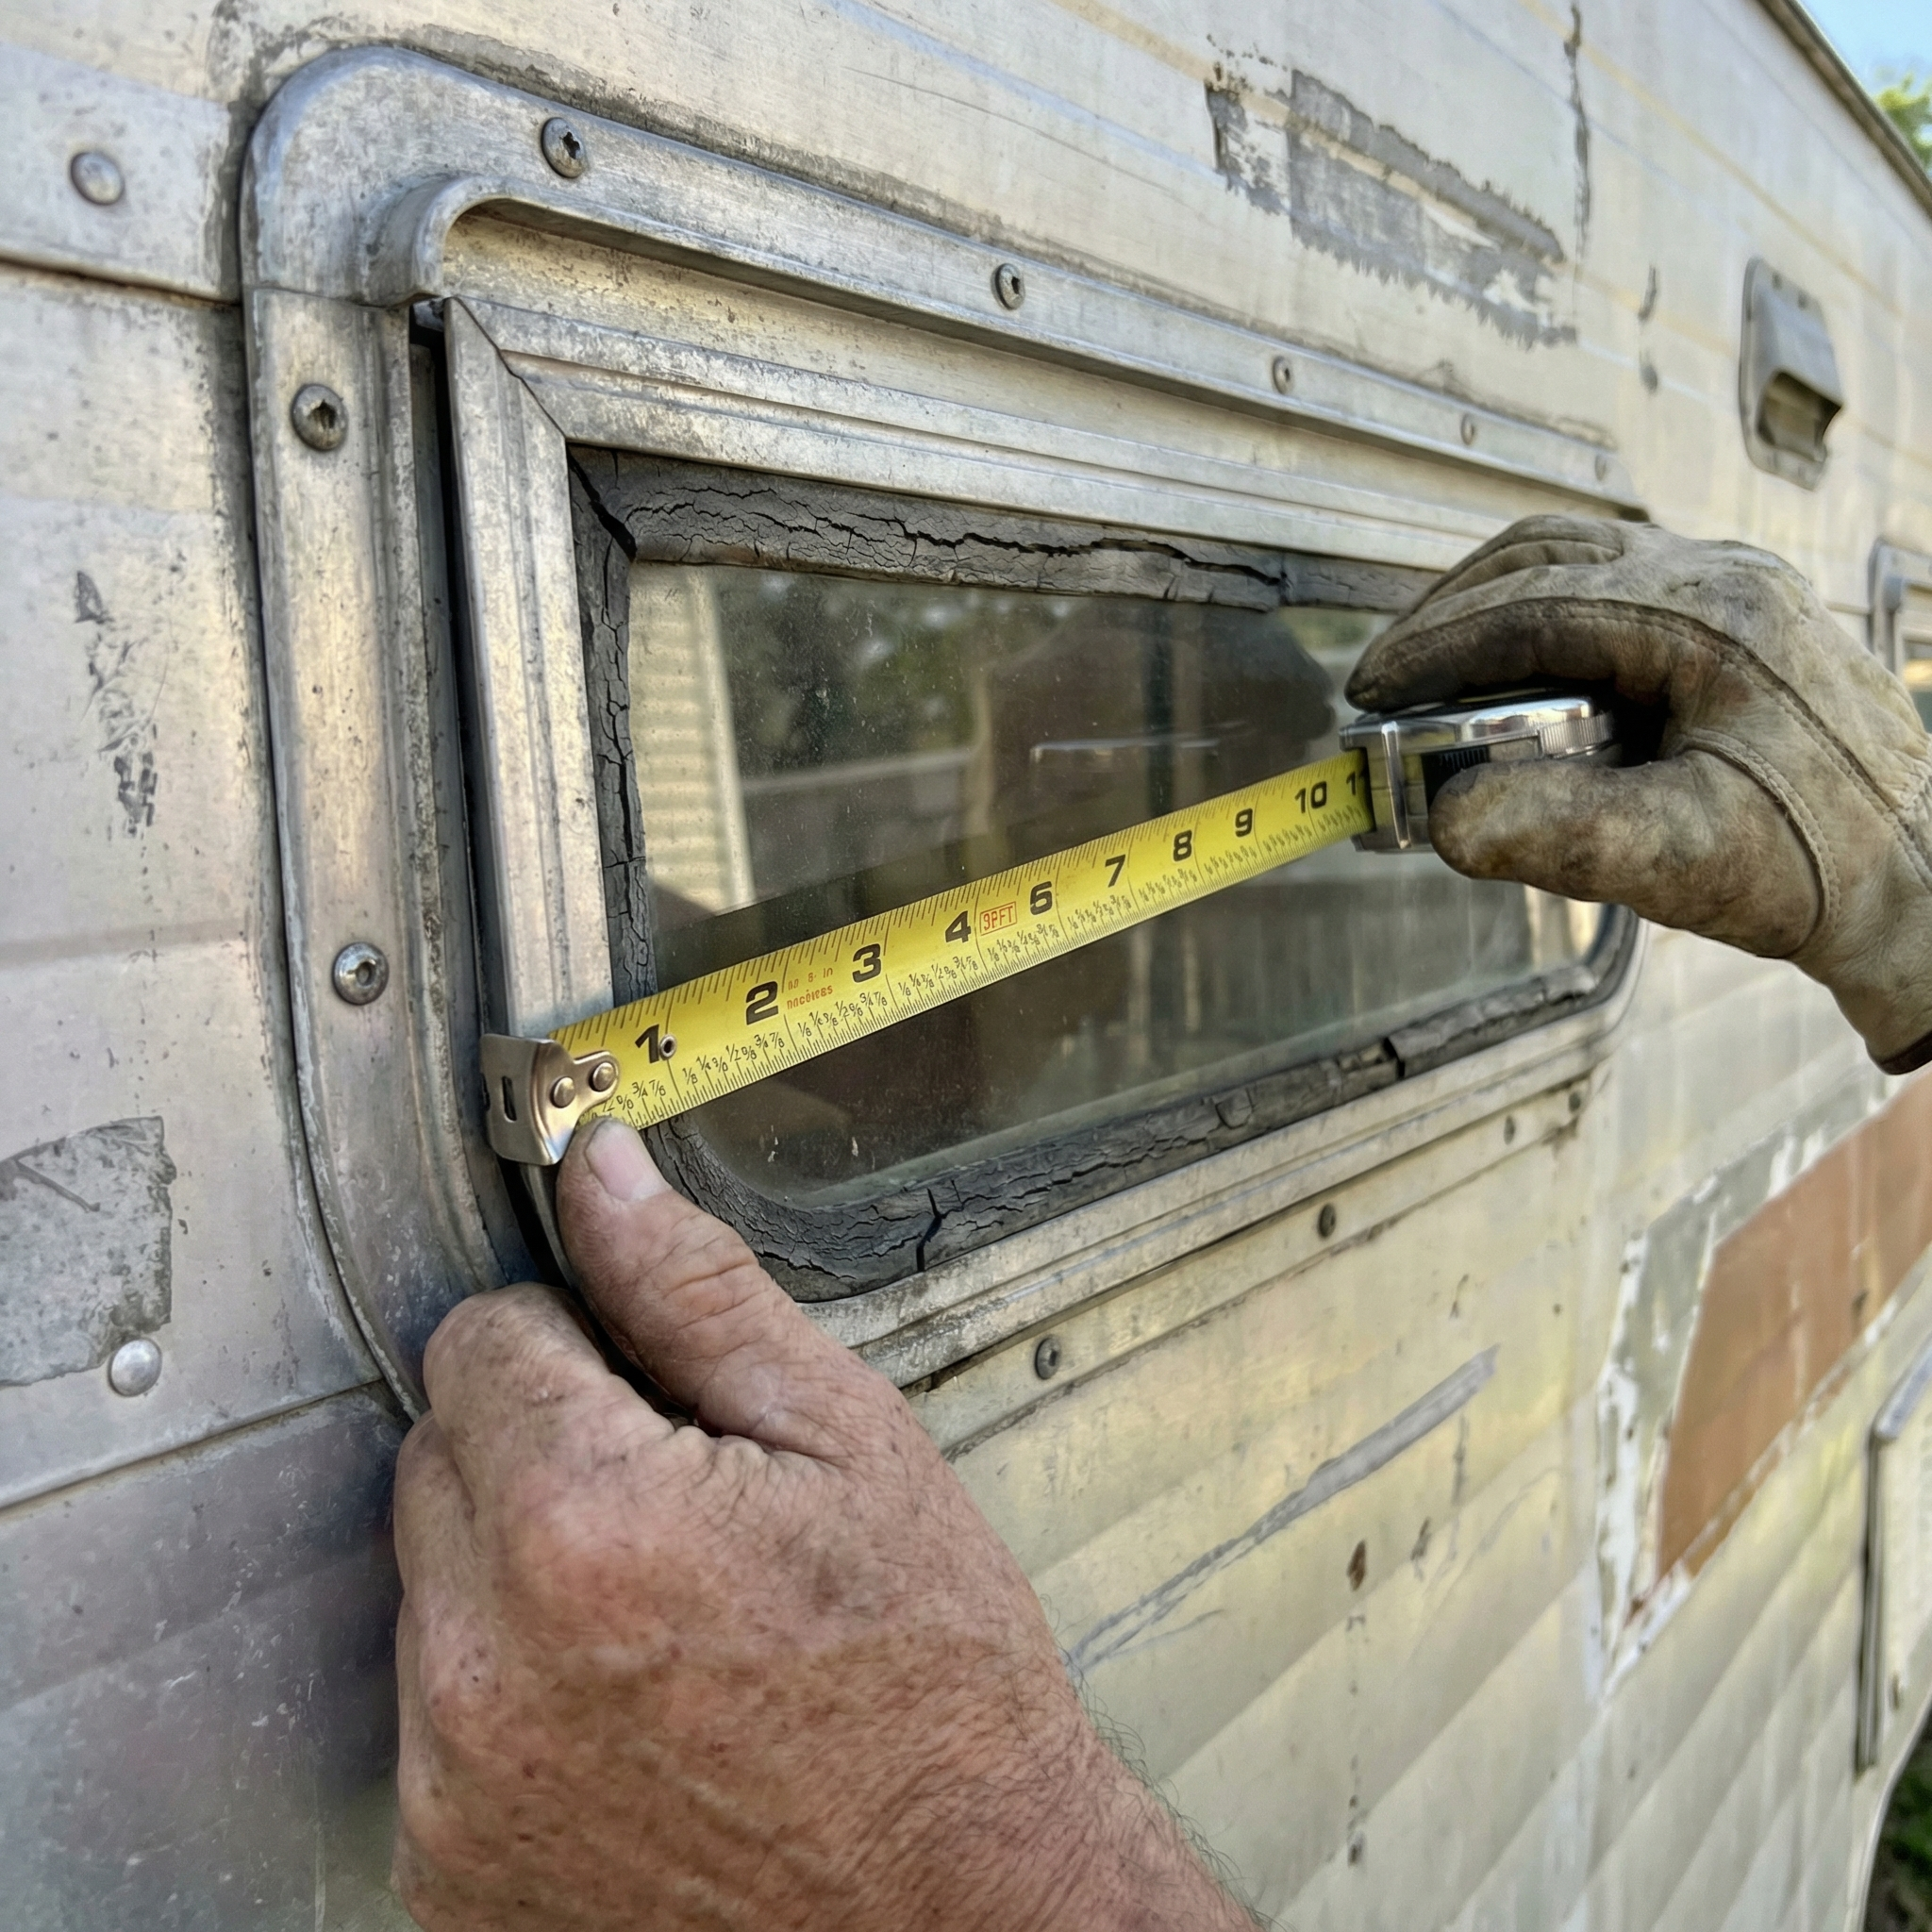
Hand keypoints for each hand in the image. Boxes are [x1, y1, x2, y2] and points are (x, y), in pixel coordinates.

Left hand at [392, 1117, 1253, 1931]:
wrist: (960, 1909)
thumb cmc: (932, 1688)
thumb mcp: (847, 1443)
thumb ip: (697, 1294)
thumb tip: (606, 1177)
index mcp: (584, 1523)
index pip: (478, 1336)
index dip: (571, 1340)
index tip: (640, 1386)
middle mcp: (485, 1663)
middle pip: (440, 1454)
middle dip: (539, 1444)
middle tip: (680, 1501)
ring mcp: (455, 1783)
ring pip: (432, 1583)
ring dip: (520, 1571)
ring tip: (670, 1616)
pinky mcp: (449, 1869)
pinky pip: (437, 1713)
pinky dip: (510, 1690)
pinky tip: (634, 1706)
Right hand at [1347, 514, 1931, 1071]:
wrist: (1920, 878)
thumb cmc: (1822, 866)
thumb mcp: (1677, 858)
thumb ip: (1555, 835)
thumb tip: (1447, 816)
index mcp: (1712, 620)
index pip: (1537, 605)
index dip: (1438, 647)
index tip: (1374, 689)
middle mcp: (1724, 583)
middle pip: (1549, 554)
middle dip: (1453, 612)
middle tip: (1389, 677)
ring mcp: (1734, 595)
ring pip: (1580, 560)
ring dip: (1495, 608)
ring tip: (1438, 676)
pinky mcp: (1735, 624)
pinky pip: (1614, 590)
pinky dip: (1543, 622)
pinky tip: (1519, 684)